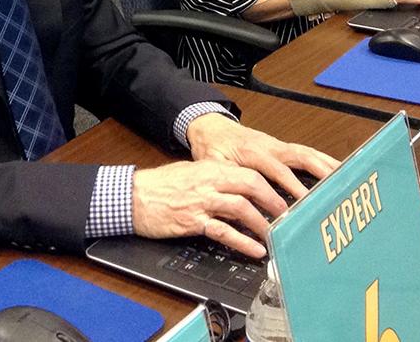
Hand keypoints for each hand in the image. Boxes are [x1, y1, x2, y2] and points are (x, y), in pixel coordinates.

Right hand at [132, 160, 280, 257]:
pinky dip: (242, 242)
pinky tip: (254, 249)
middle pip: (250, 185)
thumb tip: (239, 187)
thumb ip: (214, 178)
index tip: (284, 196)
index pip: (248, 172)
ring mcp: (201, 202)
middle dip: (273, 201)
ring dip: (262, 222)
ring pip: (241, 208)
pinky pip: (223, 231)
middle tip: (287, 215)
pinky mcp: (192, 221)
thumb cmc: (159, 186)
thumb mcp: (190, 173)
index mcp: (209, 169)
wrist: (132, 196)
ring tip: (275, 234)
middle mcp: (208, 182)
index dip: (270, 185)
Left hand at [186, 114, 339, 194]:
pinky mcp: (283, 147)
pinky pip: (306, 152)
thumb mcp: (213, 165)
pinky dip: (323, 161)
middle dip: (319, 175)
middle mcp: (271, 147)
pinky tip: (337, 170)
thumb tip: (241, 205)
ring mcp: (279, 145)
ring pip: (308, 153)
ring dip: (327, 166)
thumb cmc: (211, 147)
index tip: (304, 204)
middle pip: (301, 158)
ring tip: (347, 180)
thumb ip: (229, 182)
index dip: (293, 188)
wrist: (209, 126)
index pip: (278, 171)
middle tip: (334, 192)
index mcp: (253, 152)